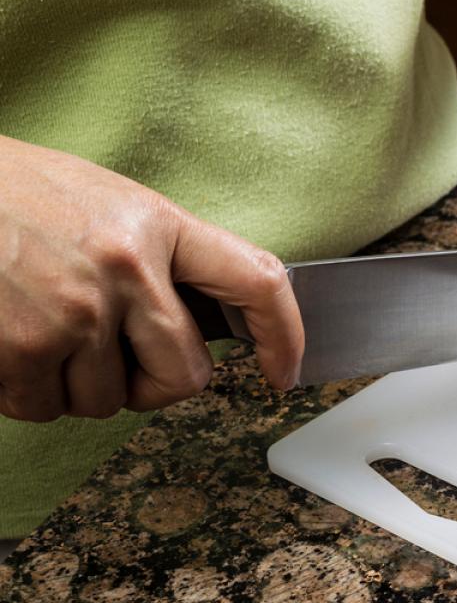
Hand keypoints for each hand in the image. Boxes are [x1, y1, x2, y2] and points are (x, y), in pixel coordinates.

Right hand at [0, 136, 303, 421]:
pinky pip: (44, 408)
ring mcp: (73, 312)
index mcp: (158, 224)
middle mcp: (126, 269)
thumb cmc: (18, 194)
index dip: (284, 336)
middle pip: (184, 376)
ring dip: (80, 385)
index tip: (283, 370)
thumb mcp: (109, 204)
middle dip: (155, 382)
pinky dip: (27, 392)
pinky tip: (11, 343)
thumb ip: (162, 257)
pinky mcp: (18, 349)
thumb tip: (209, 322)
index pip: (258, 283)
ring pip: (107, 401)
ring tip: (46, 329)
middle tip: (121, 358)